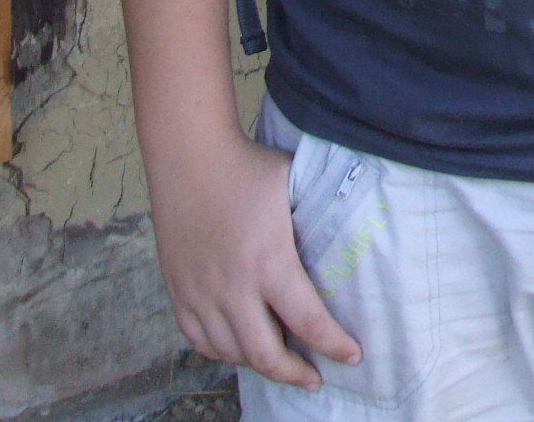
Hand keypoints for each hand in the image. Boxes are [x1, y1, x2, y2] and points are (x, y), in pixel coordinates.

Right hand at [148, 128, 362, 391]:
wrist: (189, 156)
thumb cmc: (248, 167)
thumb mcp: (294, 188)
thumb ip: (318, 220)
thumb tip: (355, 233)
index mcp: (269, 261)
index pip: (307, 321)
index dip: (334, 345)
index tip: (353, 356)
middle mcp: (232, 286)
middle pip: (265, 354)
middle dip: (295, 373)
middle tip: (315, 377)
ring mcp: (200, 292)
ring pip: (231, 352)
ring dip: (259, 364)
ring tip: (281, 362)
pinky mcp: (178, 291)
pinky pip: (200, 341)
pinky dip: (223, 352)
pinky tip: (240, 348)